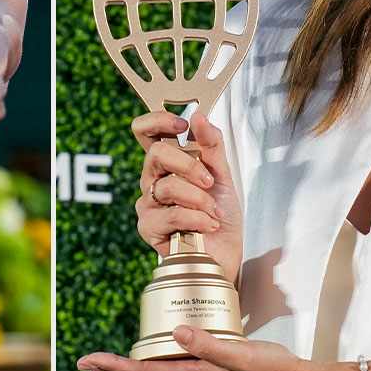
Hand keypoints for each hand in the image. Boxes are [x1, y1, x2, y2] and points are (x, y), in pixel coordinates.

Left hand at [78, 325, 307, 370]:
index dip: (114, 367)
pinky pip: (170, 369)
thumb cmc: (267, 369)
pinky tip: (152, 356)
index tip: (89, 361)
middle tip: (84, 365)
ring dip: (126, 370)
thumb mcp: (239, 354)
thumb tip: (176, 333)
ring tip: (105, 365)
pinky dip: (151, 364)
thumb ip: (208, 344)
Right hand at [133, 111, 242, 282]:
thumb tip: (199, 117)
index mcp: (167, 164)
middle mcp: (153, 181)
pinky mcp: (149, 228)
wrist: (226, 253)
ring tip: (212, 212)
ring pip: (167, 186)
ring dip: (199, 199)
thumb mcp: (222, 175)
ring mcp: (148, 205)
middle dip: (189, 165)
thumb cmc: (220, 216)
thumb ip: (212, 145)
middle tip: (209, 180)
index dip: (157, 121)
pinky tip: (207, 226)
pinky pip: (173, 214)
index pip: (145, 132)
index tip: (181, 125)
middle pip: (155, 154)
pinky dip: (197, 219)